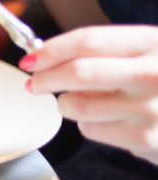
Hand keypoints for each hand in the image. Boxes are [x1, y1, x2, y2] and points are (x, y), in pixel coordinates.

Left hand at [20, 25, 157, 165]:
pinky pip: (92, 130)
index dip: (53, 48)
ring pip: (78, 106)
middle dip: (46, 77)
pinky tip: (107, 119)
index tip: (33, 57)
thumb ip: (111, 51)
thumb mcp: (152, 52)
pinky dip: (88, 124)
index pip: (90, 41)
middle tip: (35, 81)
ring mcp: (150, 108)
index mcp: (153, 42)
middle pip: (79, 72)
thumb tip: (50, 56)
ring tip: (73, 101)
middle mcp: (152, 74)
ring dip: (66, 103)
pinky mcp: (144, 139)